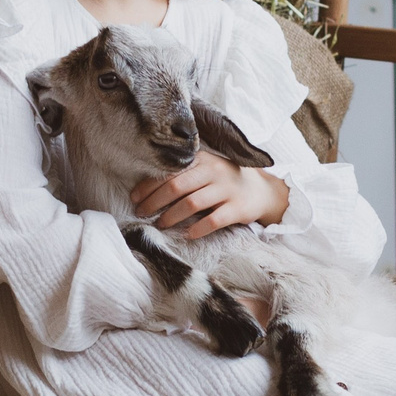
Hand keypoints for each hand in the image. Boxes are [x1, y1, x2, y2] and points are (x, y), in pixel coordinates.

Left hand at [132, 152, 289, 239]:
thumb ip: (183, 174)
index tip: (134, 198)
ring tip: (160, 224)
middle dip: (154, 202)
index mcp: (201, 160)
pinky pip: (214, 220)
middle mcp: (213, 172)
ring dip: (172, 216)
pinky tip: (187, 235)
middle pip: (176, 187)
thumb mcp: (205, 169)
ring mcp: (226, 190)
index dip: (148, 186)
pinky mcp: (237, 209)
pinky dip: (198, 229)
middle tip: (141, 213)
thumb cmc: (223, 181)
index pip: (169, 171)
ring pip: (192, 203)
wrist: (260, 190)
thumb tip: (147, 189)